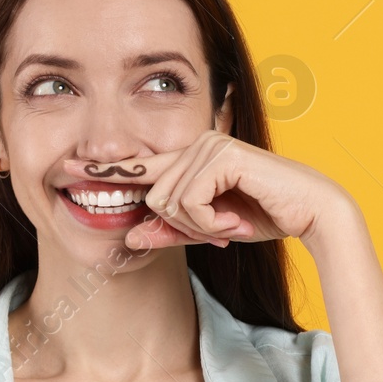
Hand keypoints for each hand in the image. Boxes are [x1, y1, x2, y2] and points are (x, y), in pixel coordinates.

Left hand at [62, 132, 355, 251]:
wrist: (312, 213)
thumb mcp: (208, 231)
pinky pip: (189, 201)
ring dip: (201, 227)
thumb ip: (170, 231)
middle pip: (154, 198)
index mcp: (190, 157)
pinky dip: (211, 223)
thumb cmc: (265, 216)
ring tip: (232, 225)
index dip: (106, 173)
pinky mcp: (221, 155)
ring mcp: (208, 145)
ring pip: (169, 202)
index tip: (70, 171)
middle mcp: (196, 144)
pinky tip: (236, 221)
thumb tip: (130, 237)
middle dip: (185, 227)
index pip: (141, 169)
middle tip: (221, 231)